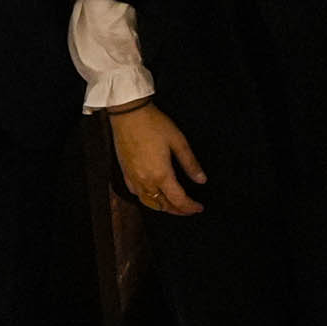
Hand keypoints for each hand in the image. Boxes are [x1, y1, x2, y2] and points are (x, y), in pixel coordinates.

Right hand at [110, 100, 205, 215]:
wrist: (128, 114)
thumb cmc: (154, 124)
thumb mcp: (179, 142)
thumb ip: (190, 163)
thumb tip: (201, 179)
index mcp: (161, 174)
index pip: (178, 199)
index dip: (190, 207)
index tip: (199, 208)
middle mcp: (145, 180)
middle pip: (163, 205)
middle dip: (178, 210)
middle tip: (190, 209)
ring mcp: (133, 178)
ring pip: (148, 202)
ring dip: (163, 207)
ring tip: (174, 207)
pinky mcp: (125, 172)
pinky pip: (136, 194)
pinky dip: (147, 200)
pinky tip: (152, 196)